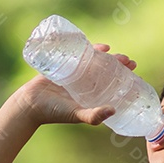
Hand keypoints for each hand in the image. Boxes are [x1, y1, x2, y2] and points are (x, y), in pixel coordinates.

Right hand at [15, 43, 137, 126]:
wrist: (29, 104)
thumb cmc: (53, 112)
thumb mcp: (76, 114)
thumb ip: (93, 115)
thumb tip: (114, 110)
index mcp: (90, 97)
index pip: (111, 85)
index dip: (123, 78)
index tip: (134, 72)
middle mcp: (84, 86)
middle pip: (105, 72)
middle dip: (118, 65)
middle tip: (128, 61)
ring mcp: (74, 76)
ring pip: (94, 63)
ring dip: (105, 56)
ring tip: (114, 51)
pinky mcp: (64, 67)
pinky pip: (79, 56)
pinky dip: (89, 49)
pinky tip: (100, 47)